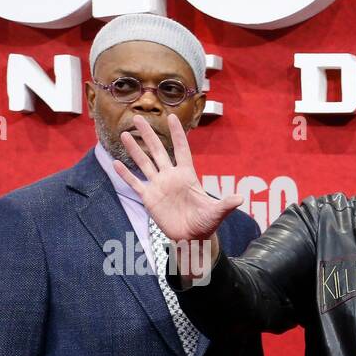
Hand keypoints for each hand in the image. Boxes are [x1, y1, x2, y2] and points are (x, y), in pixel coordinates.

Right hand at [113, 114, 243, 243]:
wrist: (191, 238)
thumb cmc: (205, 224)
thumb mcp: (216, 213)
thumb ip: (226, 204)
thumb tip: (241, 198)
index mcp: (187, 176)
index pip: (181, 150)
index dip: (177, 134)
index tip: (171, 117)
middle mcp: (171, 177)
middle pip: (158, 151)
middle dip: (149, 135)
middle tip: (138, 117)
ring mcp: (159, 186)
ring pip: (144, 163)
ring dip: (134, 149)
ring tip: (124, 134)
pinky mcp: (149, 198)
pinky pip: (135, 183)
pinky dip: (125, 174)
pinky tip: (115, 163)